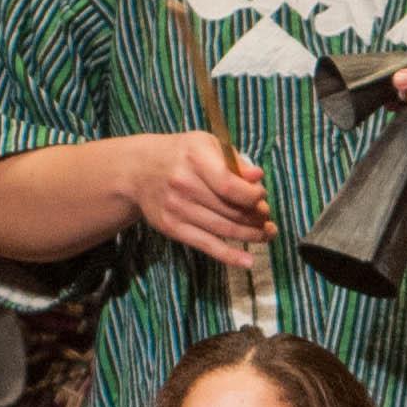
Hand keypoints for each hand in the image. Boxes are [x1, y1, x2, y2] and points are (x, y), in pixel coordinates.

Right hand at [127, 131, 271, 268]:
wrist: (139, 170)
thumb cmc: (182, 156)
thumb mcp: (206, 145)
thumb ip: (234, 160)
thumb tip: (258, 178)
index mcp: (195, 158)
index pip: (229, 185)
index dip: (252, 196)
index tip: (261, 197)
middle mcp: (183, 184)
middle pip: (230, 210)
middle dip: (256, 217)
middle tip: (267, 218)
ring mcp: (176, 208)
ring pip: (224, 229)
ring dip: (251, 235)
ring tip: (266, 234)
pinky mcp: (172, 228)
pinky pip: (207, 245)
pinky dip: (230, 256)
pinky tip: (249, 261)